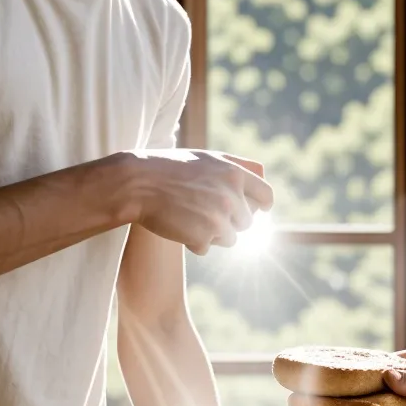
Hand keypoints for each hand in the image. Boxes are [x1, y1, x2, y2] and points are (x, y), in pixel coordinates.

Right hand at [120, 149, 273, 254]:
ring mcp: (219, 219)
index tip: (259, 210)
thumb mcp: (207, 158)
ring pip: (229, 239)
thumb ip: (237, 165)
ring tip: (189, 217)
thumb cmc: (170, 168)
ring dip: (213, 234)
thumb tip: (264, 173)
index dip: (263, 205)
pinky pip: (206, 248)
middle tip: (205, 211)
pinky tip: (177, 225)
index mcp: (235, 174)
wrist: (138, 184)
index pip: (267, 195)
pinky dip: (193, 242)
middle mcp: (232, 197)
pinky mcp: (203, 237)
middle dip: (230, 221)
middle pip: (246, 222)